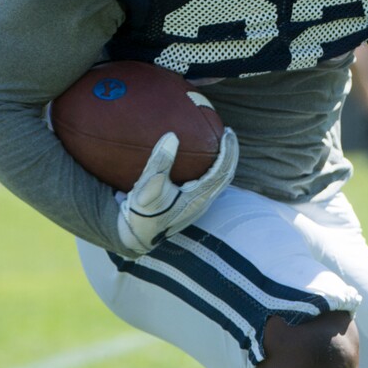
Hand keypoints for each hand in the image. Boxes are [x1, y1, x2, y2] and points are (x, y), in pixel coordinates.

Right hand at [117, 127, 237, 255]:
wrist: (137, 235)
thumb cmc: (142, 212)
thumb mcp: (148, 187)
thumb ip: (160, 162)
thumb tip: (172, 136)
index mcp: (198, 198)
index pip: (222, 171)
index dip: (228, 151)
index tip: (227, 132)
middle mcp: (203, 202)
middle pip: (226, 174)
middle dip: (230, 152)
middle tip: (227, 132)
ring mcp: (199, 204)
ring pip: (220, 179)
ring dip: (223, 160)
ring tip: (219, 141)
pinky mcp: (192, 204)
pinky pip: (210, 182)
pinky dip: (212, 167)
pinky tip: (202, 159)